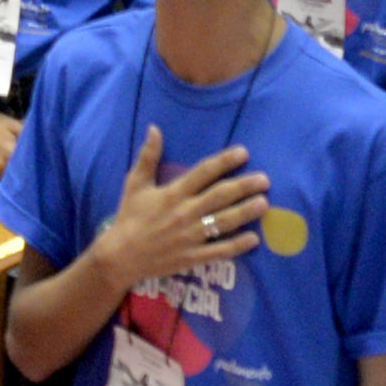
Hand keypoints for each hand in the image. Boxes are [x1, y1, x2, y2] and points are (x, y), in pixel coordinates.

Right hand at [101, 126, 264, 278]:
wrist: (121, 256)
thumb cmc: (130, 216)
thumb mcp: (135, 183)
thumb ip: (148, 156)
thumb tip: (155, 128)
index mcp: (173, 193)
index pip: (204, 172)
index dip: (224, 161)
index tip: (244, 152)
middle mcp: (185, 213)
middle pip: (220, 196)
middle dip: (244, 186)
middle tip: (265, 180)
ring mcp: (190, 236)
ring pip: (224, 222)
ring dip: (245, 212)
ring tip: (264, 203)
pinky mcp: (192, 257)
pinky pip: (219, 251)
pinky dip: (237, 245)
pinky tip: (254, 239)